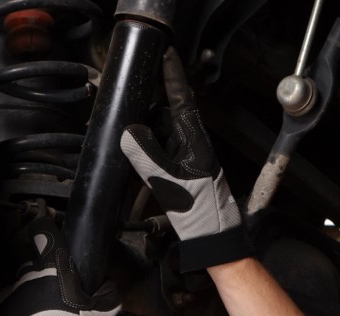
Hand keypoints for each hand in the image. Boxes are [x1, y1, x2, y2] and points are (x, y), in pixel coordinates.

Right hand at [119, 48, 250, 271]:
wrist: (214, 240)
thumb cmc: (199, 212)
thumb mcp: (168, 182)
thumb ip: (145, 155)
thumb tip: (129, 131)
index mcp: (194, 140)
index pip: (181, 98)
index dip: (172, 74)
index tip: (165, 51)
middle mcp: (192, 144)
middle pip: (165, 115)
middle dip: (145, 112)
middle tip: (124, 112)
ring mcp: (187, 158)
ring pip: (160, 135)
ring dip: (144, 137)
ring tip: (130, 147)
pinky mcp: (182, 172)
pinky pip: (160, 154)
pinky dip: (146, 154)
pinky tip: (136, 165)